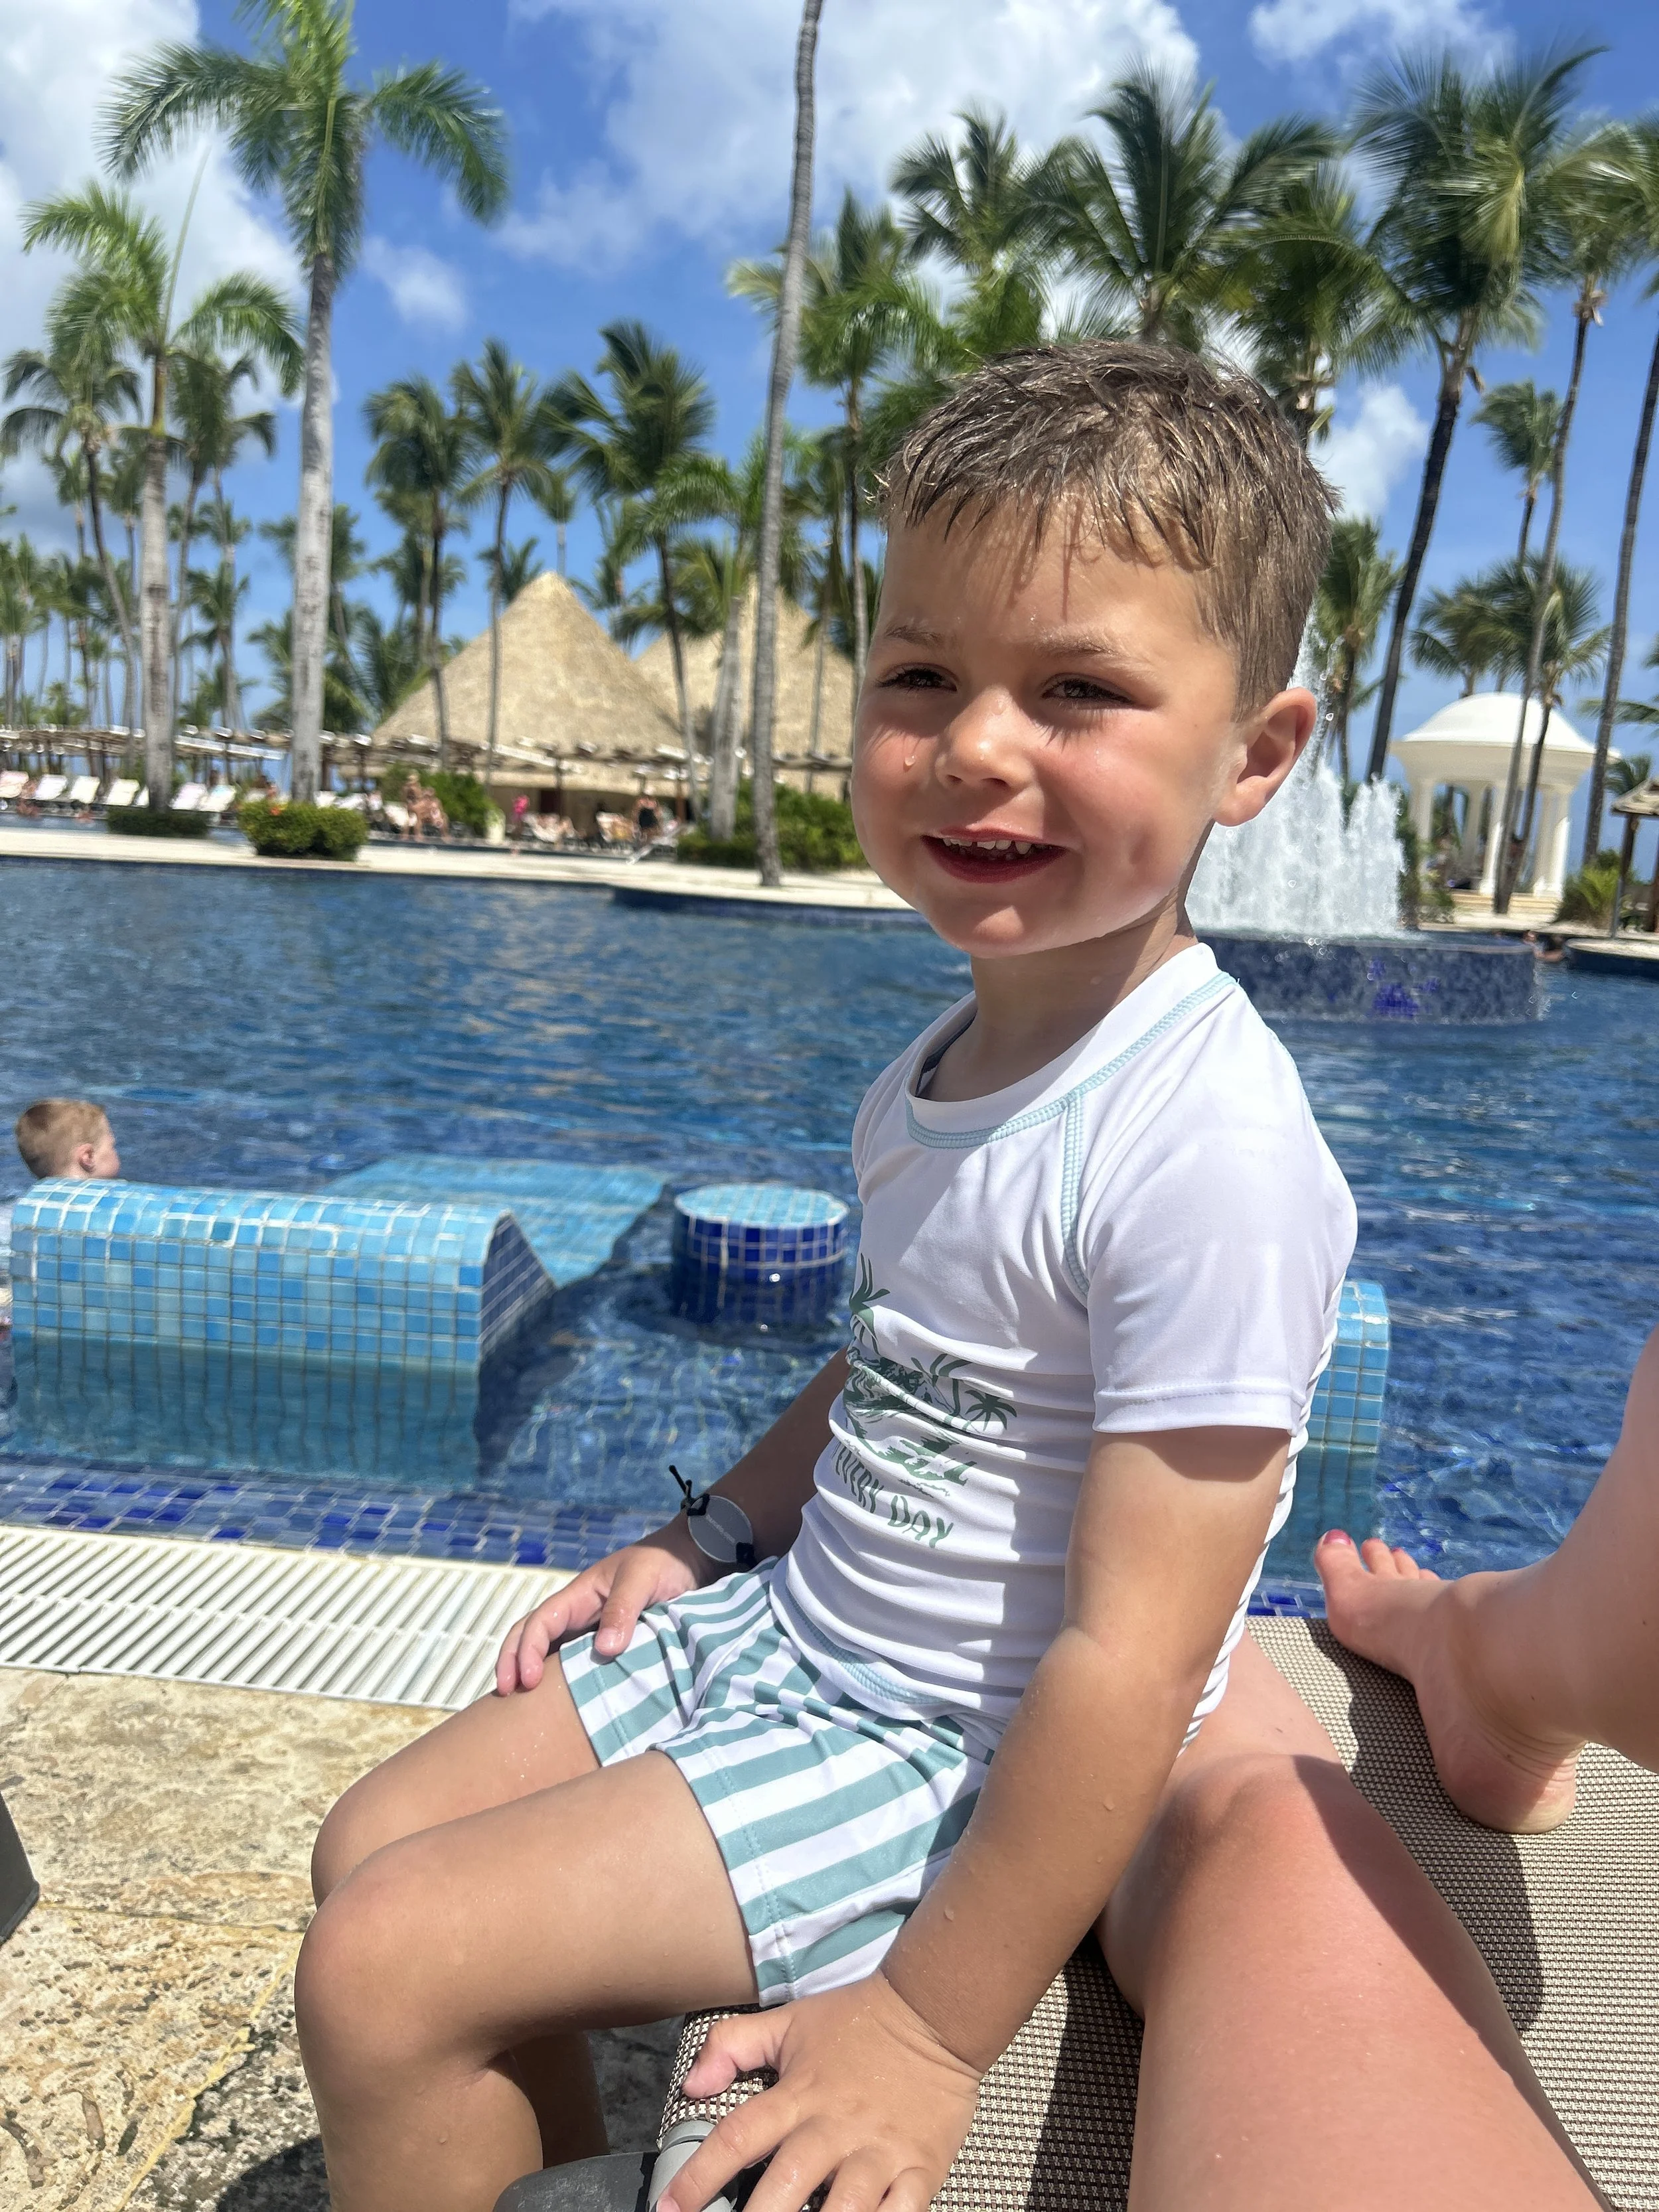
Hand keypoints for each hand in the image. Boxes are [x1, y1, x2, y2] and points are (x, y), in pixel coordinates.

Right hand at [494, 1520, 705, 1693]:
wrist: (692, 1558)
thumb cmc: (664, 1562)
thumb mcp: (643, 1579)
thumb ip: (624, 1609)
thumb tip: (605, 1650)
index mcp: (579, 1594)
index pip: (539, 1622)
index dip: (527, 1650)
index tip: (529, 1680)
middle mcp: (578, 1613)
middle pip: (530, 1635)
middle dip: (511, 1661)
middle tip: (506, 1695)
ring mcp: (590, 1628)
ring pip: (548, 1650)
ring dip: (529, 1671)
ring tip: (520, 1706)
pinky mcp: (609, 1642)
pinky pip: (576, 1661)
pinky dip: (559, 1679)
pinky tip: (559, 1704)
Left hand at [659, 1972, 981, 2211]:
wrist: (934, 2011)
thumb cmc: (858, 2022)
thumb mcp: (789, 2022)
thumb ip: (733, 2045)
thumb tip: (691, 2084)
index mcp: (799, 2095)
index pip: (739, 2137)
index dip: (700, 2176)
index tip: (670, 2209)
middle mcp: (835, 2127)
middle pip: (787, 2184)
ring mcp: (879, 2151)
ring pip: (845, 2208)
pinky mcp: (920, 2168)